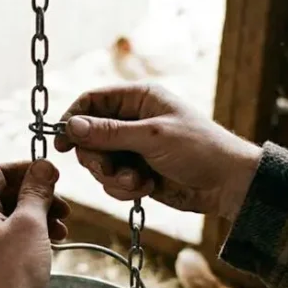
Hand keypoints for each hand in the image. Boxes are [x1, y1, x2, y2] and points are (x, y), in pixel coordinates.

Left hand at [0, 160, 70, 287]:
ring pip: (9, 217)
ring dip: (38, 217)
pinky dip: (29, 234)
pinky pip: (7, 237)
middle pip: (5, 195)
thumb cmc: (13, 272)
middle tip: (64, 207)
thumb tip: (43, 166)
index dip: (28, 169)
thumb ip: (36, 191)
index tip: (54, 174)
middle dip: (38, 198)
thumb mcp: (30, 224)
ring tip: (63, 229)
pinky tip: (51, 242)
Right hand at [53, 84, 262, 219]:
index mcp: (138, 98)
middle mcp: (132, 120)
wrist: (226, 184)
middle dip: (97, 158)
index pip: (91, 101)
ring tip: (136, 181)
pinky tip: (145, 188)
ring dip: (113, 177)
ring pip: (98, 163)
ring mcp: (133, 148)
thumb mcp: (151, 137)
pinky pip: (112, 182)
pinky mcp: (135, 173)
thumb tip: (70, 126)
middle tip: (111, 169)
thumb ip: (109, 132)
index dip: (72, 120)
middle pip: (88, 136)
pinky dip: (124, 189)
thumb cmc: (198, 149)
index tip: (61, 143)